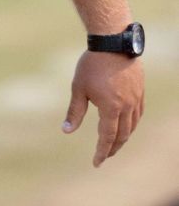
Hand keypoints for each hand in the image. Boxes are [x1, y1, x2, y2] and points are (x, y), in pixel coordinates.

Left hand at [62, 51, 144, 166]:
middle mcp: (127, 106)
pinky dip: (132, 124)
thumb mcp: (78, 88)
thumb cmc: (92, 65)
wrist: (113, 43)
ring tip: (114, 144)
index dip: (102, 151)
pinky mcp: (140, 90)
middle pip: (122, 135)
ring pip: (132, 125)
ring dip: (123, 137)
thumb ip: (74, 111)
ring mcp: (136, 98)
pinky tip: (126, 125)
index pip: (107, 137)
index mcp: (110, 108)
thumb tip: (66, 131)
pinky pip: (138, 114)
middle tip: (104, 156)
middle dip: (113, 148)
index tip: (96, 163)